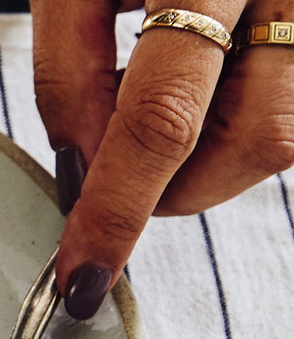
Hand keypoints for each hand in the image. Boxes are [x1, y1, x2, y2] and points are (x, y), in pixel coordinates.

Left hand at [27, 0, 293, 317]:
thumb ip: (66, 64)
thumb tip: (83, 169)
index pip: (161, 119)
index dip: (118, 210)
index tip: (83, 274)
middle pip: (257, 139)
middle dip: (176, 188)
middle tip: (116, 173)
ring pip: (289, 132)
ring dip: (211, 156)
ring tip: (154, 103)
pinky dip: (241, 119)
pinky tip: (201, 84)